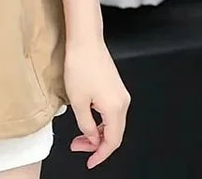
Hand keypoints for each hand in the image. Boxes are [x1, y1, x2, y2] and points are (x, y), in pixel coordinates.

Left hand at [64, 37, 130, 168]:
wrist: (85, 40)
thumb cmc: (80, 66)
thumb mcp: (78, 100)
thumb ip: (86, 124)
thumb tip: (92, 138)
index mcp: (115, 109)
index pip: (112, 141)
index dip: (100, 154)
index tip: (89, 162)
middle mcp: (123, 102)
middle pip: (114, 133)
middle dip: (96, 144)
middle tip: (77, 146)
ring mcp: (120, 93)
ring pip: (112, 122)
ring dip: (97, 131)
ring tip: (79, 134)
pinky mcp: (115, 86)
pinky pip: (110, 111)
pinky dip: (100, 120)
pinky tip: (87, 118)